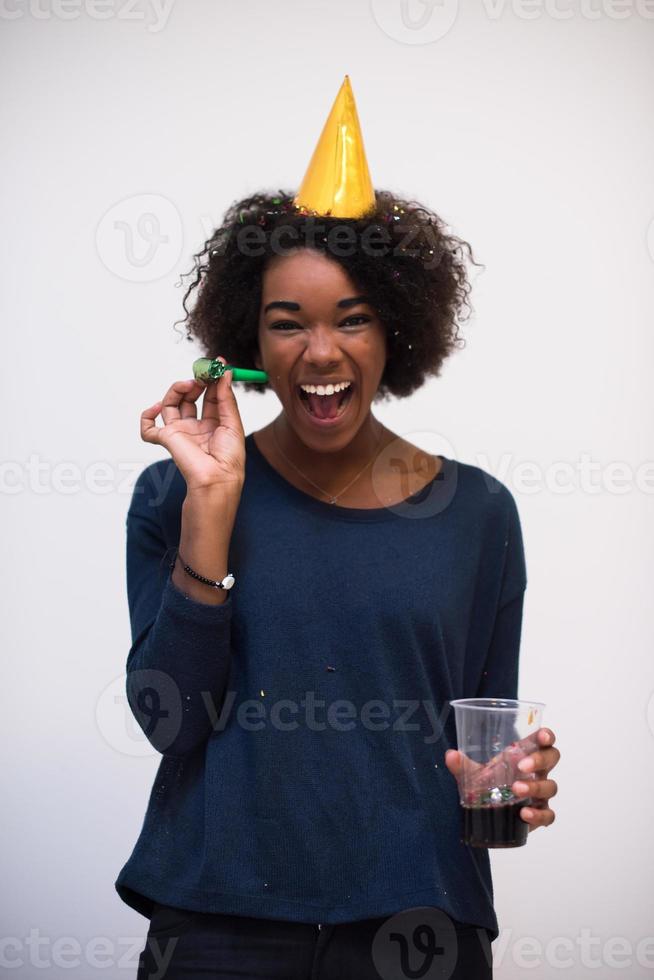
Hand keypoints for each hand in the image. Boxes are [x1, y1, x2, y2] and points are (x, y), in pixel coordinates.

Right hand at [140, 356, 245, 494]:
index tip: (217, 363)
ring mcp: (180, 433)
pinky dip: (147, 416)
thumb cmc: (229, 460)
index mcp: (214, 425)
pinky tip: (156, 408)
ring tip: (189, 384)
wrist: (216, 481)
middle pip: (190, 397)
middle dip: (195, 382)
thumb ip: (227, 398)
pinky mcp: (166, 440)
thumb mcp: (233, 424)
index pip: (211, 396)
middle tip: (202, 374)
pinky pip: (148, 428)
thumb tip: (226, 373)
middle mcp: (196, 427)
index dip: (213, 379)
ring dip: (177, 390)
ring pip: (170, 404)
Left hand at [445, 727, 559, 832]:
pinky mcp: (539, 814)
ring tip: (515, 789)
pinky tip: (524, 814)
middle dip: (540, 759)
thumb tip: (451, 755)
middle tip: (521, 766)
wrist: (486, 813)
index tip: (542, 736)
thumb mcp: (472, 774)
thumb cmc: (487, 785)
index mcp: (525, 755)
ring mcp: (540, 793)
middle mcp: (537, 772)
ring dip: (535, 787)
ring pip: (550, 786)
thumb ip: (462, 765)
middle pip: (552, 758)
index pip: (543, 741)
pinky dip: (539, 815)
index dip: (546, 736)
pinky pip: (548, 815)